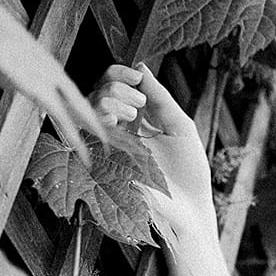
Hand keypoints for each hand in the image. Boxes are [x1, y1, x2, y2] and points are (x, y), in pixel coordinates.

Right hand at [89, 64, 213, 246]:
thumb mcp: (180, 127)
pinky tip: (117, 121)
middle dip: (116, 86)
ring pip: (90, 107)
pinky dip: (99, 117)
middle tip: (139, 101)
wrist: (188, 209)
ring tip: (134, 112)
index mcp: (138, 119)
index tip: (136, 76)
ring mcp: (108, 144)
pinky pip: (87, 131)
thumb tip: (140, 67)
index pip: (116, 86)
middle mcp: (119, 129)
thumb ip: (161, 98)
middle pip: (99, 91)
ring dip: (110, 100)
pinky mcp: (101, 160)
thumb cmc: (188, 171)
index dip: (120, 74)